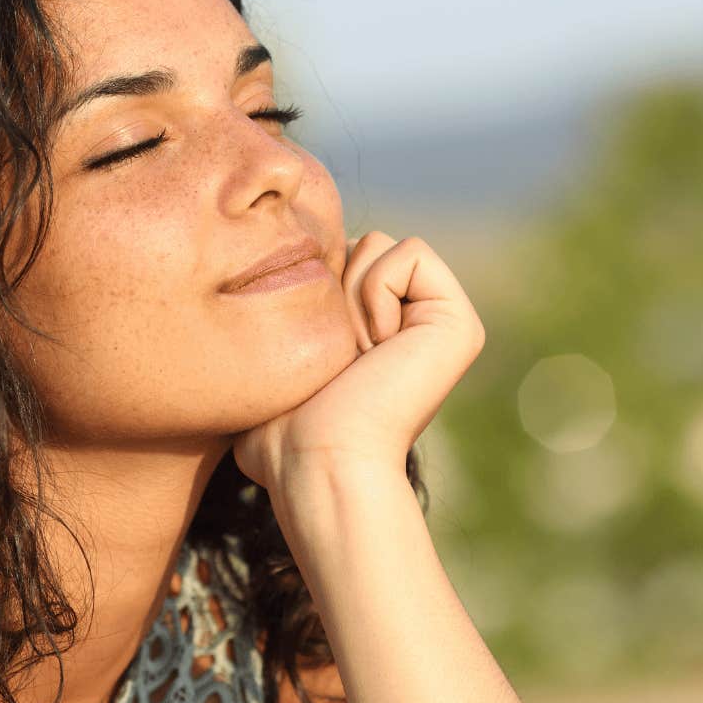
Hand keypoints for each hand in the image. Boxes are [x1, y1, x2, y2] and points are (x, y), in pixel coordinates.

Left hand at [230, 231, 485, 495]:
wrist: (317, 460)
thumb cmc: (283, 434)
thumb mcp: (273, 370)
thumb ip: (277, 336)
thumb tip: (243, 333)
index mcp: (383, 332)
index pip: (335, 258)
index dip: (309, 292)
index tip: (318, 359)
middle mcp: (419, 324)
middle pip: (358, 243)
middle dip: (330, 291)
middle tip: (338, 360)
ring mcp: (444, 323)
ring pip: (379, 243)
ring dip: (349, 300)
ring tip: (356, 361)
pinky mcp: (460, 323)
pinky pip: (409, 253)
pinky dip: (376, 295)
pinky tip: (378, 352)